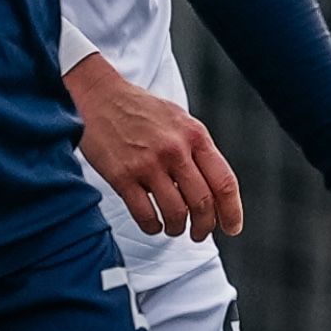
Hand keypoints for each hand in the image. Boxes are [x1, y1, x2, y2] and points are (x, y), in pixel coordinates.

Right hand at [68, 54, 242, 237]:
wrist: (99, 96)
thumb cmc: (140, 110)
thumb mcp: (180, 121)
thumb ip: (198, 150)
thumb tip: (213, 187)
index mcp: (195, 136)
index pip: (224, 182)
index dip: (232, 211)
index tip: (231, 228)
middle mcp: (175, 150)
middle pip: (202, 203)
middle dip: (204, 227)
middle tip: (200, 234)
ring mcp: (148, 163)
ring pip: (176, 212)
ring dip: (177, 228)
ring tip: (174, 228)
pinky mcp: (121, 175)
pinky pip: (144, 214)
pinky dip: (152, 227)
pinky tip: (153, 225)